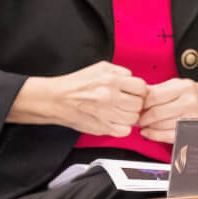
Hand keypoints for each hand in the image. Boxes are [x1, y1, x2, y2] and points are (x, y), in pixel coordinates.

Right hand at [14, 61, 147, 135]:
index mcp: (111, 79)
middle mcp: (110, 96)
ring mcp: (107, 113)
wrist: (56, 100)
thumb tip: (134, 80)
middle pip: (139, 103)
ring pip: (134, 118)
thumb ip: (120, 72)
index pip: (141, 87)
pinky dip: (122, 127)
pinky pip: (125, 131)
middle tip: (126, 102)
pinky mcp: (103, 127)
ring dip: (129, 115)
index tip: (134, 92)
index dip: (139, 90)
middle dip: (135, 103)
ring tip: (119, 111)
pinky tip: (115, 121)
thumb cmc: (76, 84)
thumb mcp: (100, 68)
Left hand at [136, 78, 197, 143]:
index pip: (154, 97)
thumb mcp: (181, 85)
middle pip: (156, 112)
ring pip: (161, 125)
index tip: (136, 106)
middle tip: (136, 118)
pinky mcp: (192, 131)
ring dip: (147, 127)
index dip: (141, 103)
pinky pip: (168, 136)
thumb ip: (160, 89)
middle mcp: (189, 102)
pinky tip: (149, 132)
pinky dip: (155, 135)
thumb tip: (139, 94)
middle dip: (142, 117)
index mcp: (185, 87)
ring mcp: (192, 118)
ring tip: (143, 124)